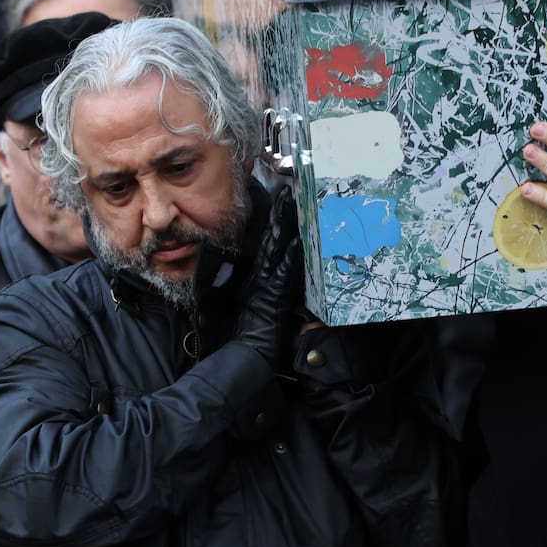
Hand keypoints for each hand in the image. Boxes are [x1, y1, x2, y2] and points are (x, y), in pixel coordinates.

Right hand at [234, 187, 303, 366]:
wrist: (246, 354)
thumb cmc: (254, 336)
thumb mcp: (263, 309)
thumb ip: (271, 293)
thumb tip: (283, 280)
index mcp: (257, 278)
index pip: (267, 244)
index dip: (274, 224)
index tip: (281, 204)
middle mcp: (260, 276)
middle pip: (271, 239)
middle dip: (279, 215)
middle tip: (287, 193)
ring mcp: (267, 283)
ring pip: (277, 248)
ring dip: (286, 225)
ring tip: (292, 203)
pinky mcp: (275, 295)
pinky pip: (285, 272)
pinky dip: (293, 256)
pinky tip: (300, 240)